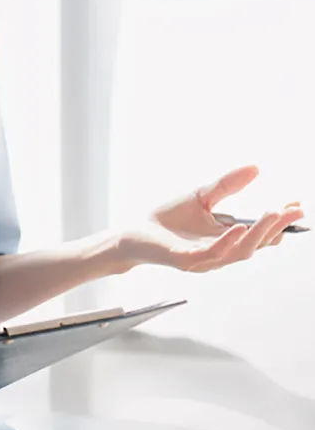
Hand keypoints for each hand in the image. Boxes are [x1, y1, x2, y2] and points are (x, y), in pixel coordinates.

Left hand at [117, 165, 303, 272]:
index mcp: (226, 239)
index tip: (296, 206)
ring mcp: (203, 259)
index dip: (279, 222)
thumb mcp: (202, 196)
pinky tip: (237, 227)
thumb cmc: (166, 219)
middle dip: (275, 227)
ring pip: (239, 252)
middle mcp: (219, 252)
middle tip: (291, 210)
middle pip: (256, 244)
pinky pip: (211, 254)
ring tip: (273, 214)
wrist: (133, 233)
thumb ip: (227, 185)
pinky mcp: (185, 260)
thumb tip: (255, 168)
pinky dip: (226, 241)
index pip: (260, 233)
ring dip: (258, 233)